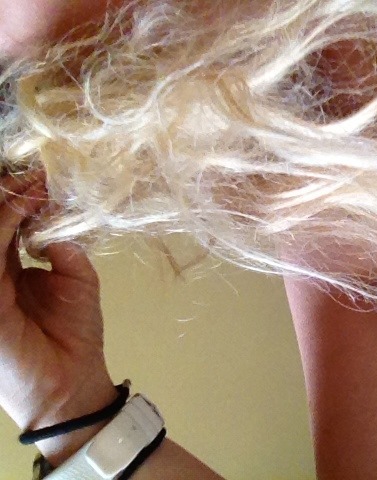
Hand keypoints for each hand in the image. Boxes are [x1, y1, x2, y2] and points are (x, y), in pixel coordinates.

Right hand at [0, 171, 116, 465]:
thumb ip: (66, 249)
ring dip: (4, 206)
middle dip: (7, 195)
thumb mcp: (78, 280)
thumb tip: (54, 221)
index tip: (42, 177)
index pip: (3, 226)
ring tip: (30, 185)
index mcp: (7, 271)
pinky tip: (22, 208)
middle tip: (33, 174)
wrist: (72, 378)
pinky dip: (2, 226)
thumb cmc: (74, 334)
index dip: (18, 200)